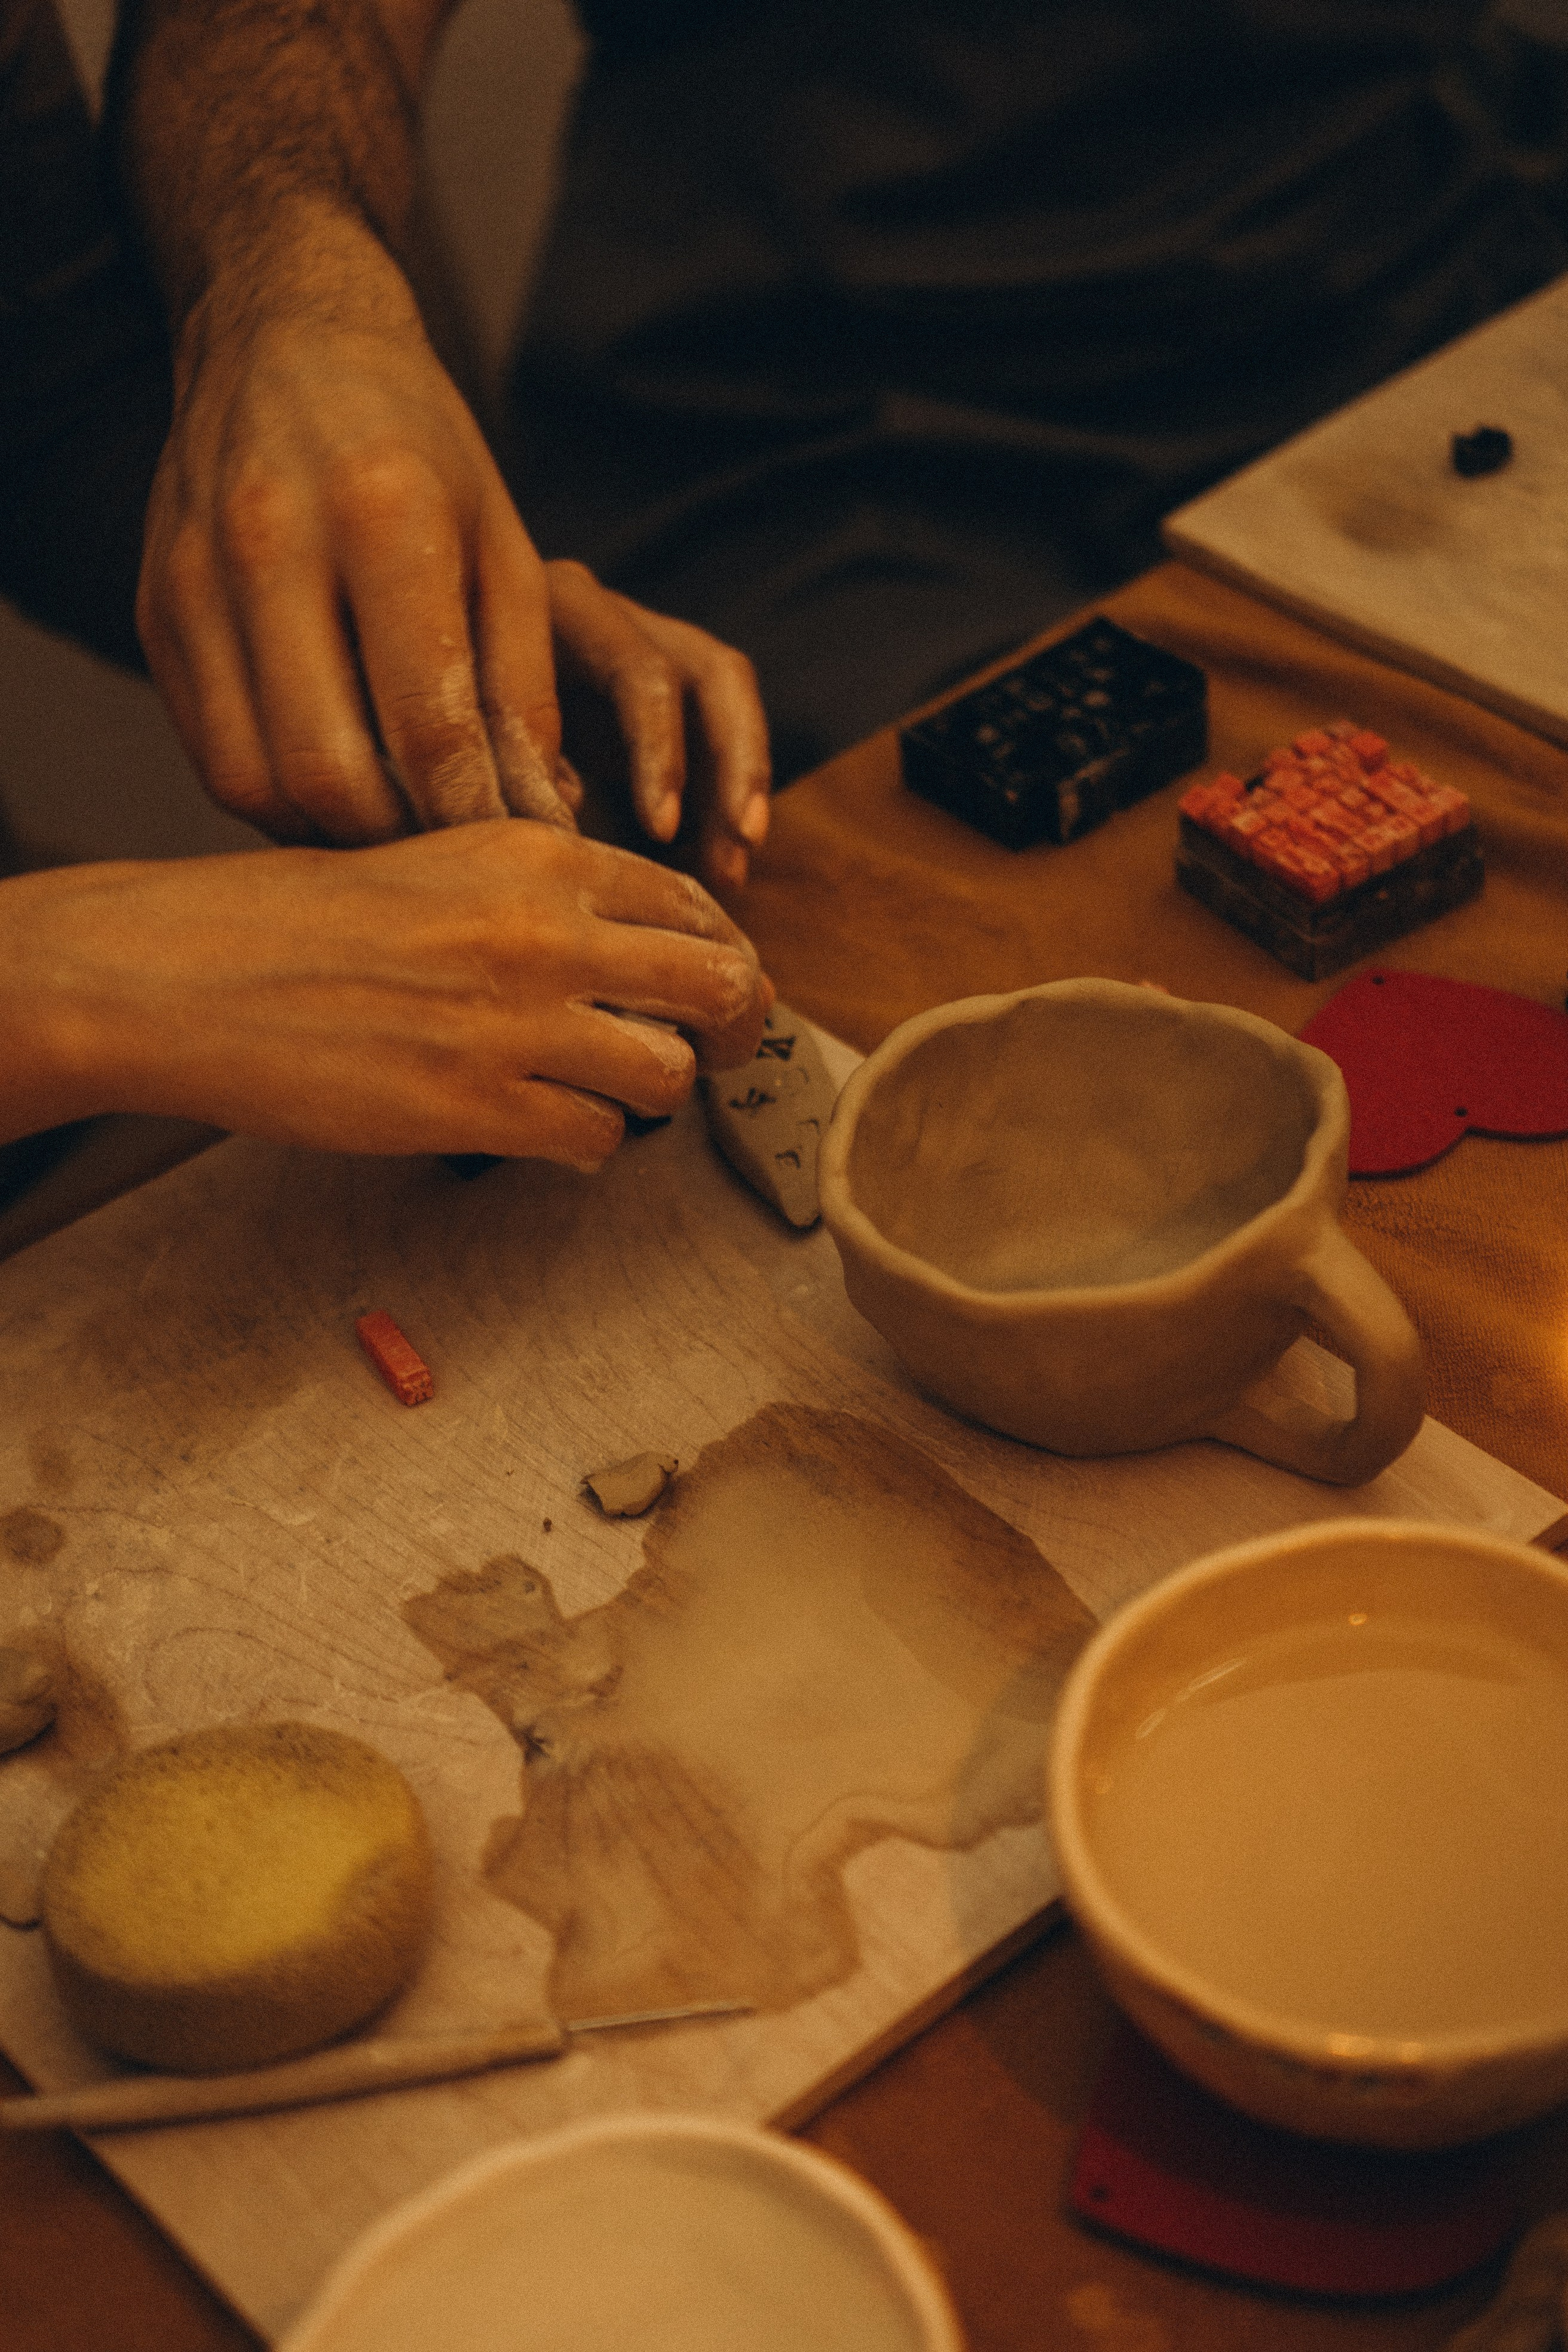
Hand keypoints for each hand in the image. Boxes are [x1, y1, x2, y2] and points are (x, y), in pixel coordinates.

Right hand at [2, 826, 769, 1164]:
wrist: (187, 974)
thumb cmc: (293, 920)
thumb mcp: (436, 861)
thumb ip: (538, 894)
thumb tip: (633, 945)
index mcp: (535, 853)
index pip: (690, 903)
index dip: (723, 954)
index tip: (720, 987)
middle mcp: (542, 930)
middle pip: (717, 984)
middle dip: (735, 1028)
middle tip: (718, 1054)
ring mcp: (513, 1022)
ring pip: (667, 1074)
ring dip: (650, 1094)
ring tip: (607, 1093)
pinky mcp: (475, 1106)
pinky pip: (595, 1141)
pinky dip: (586, 1145)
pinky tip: (547, 1130)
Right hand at [137, 225, 770, 886]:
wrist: (287, 342)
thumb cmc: (424, 454)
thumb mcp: (507, 549)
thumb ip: (525, 687)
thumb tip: (541, 814)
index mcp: (383, 515)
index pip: (426, 725)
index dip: (476, 817)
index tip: (515, 857)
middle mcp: (272, 542)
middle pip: (329, 772)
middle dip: (400, 843)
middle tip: (454, 860)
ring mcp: (196, 580)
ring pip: (255, 780)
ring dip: (332, 835)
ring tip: (397, 835)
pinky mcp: (158, 612)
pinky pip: (212, 755)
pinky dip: (278, 800)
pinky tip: (335, 793)